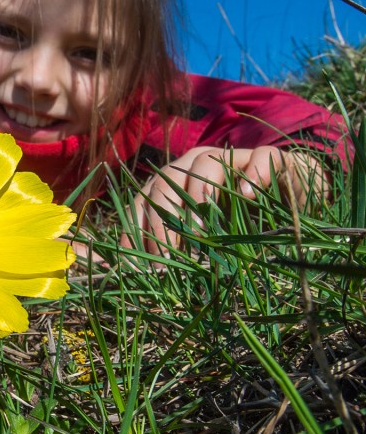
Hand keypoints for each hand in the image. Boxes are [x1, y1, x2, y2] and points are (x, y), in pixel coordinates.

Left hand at [127, 146, 324, 251]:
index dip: (139, 227)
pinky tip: (247, 196)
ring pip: (207, 163)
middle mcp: (198, 163)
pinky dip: (252, 174)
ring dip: (198, 194)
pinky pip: (260, 158)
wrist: (293, 192)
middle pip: (168, 179)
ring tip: (199, 229)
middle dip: (163, 218)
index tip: (142, 262)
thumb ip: (177, 246)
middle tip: (168, 255)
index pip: (146, 198)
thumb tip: (142, 276)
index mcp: (176, 179)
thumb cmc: (242, 217)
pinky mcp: (270, 157)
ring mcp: (233, 157)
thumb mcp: (205, 233)